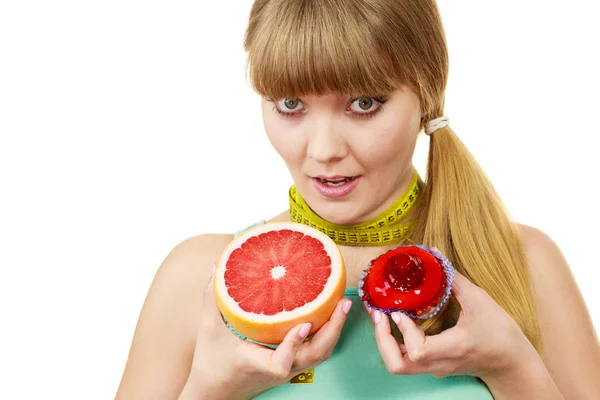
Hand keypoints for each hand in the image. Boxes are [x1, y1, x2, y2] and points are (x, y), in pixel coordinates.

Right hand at [185, 269, 351, 398]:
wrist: (215, 392)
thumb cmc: (211, 363)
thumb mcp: (208, 329)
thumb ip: (212, 299)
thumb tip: (215, 268)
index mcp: (257, 363)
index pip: (282, 362)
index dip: (294, 344)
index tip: (304, 323)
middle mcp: (278, 369)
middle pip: (315, 356)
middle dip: (333, 330)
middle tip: (342, 303)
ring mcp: (288, 369)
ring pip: (319, 355)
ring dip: (334, 331)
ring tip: (341, 305)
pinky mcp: (291, 366)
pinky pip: (315, 352)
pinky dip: (326, 334)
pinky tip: (329, 314)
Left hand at [367, 269, 535, 379]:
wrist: (512, 364)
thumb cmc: (501, 333)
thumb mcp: (480, 301)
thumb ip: (453, 278)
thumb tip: (434, 253)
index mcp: (453, 348)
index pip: (417, 351)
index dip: (403, 332)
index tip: (398, 311)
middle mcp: (439, 363)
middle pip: (397, 365)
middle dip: (381, 339)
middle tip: (378, 313)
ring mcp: (434, 368)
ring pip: (398, 364)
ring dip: (384, 341)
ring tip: (381, 315)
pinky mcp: (433, 366)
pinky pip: (405, 358)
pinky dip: (394, 342)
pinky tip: (395, 320)